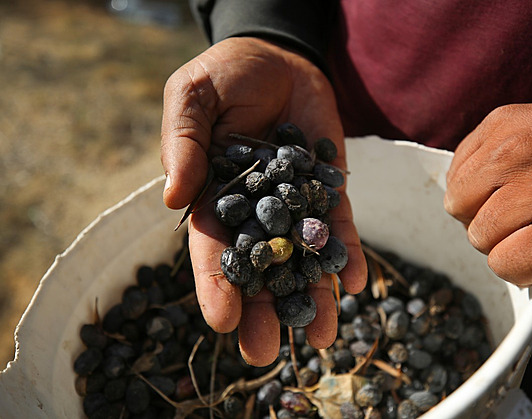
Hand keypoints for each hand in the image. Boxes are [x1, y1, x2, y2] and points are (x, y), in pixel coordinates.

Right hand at [161, 37, 366, 365]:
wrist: (277, 57)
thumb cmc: (224, 74)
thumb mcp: (192, 96)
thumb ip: (184, 142)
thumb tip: (174, 196)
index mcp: (214, 196)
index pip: (212, 246)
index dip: (215, 283)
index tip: (222, 319)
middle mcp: (255, 210)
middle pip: (259, 266)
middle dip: (263, 308)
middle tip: (266, 351)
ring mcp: (295, 202)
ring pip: (303, 256)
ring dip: (312, 294)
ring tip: (323, 333)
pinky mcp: (328, 188)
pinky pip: (338, 225)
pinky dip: (345, 252)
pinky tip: (354, 280)